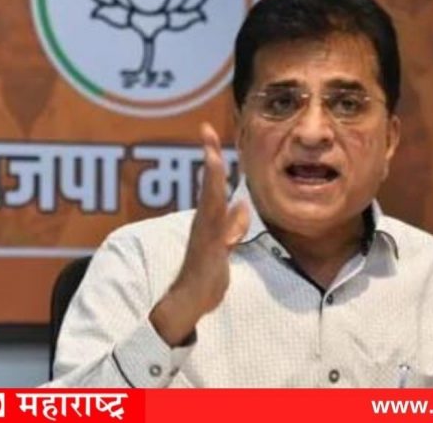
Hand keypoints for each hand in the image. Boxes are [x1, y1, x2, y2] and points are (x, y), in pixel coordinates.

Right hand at [149, 123, 248, 345]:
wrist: (191, 302)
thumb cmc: (206, 274)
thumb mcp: (224, 245)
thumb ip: (232, 225)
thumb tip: (241, 206)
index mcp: (208, 220)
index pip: (213, 183)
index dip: (213, 157)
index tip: (209, 131)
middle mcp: (204, 222)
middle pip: (209, 185)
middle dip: (209, 158)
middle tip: (206, 131)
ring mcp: (204, 236)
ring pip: (210, 202)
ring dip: (211, 178)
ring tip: (212, 154)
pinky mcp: (208, 252)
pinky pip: (215, 229)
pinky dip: (220, 215)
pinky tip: (230, 202)